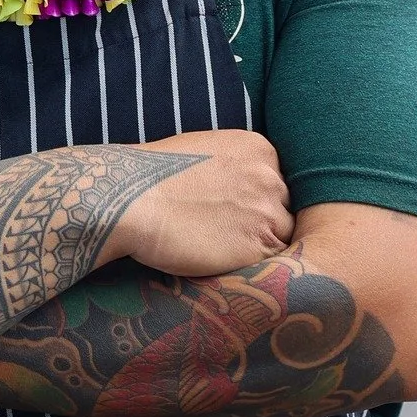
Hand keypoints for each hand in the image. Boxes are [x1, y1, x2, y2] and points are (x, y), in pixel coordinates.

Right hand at [103, 129, 293, 276]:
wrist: (132, 199)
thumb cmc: (155, 174)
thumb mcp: (205, 149)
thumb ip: (236, 165)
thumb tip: (244, 188)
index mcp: (259, 148)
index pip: (278, 182)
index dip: (259, 201)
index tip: (238, 212)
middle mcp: (270, 177)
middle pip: (285, 209)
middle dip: (264, 223)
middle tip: (232, 235)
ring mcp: (266, 212)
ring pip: (282, 238)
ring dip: (261, 247)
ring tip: (226, 251)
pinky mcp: (256, 247)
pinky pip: (272, 264)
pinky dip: (255, 268)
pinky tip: (226, 263)